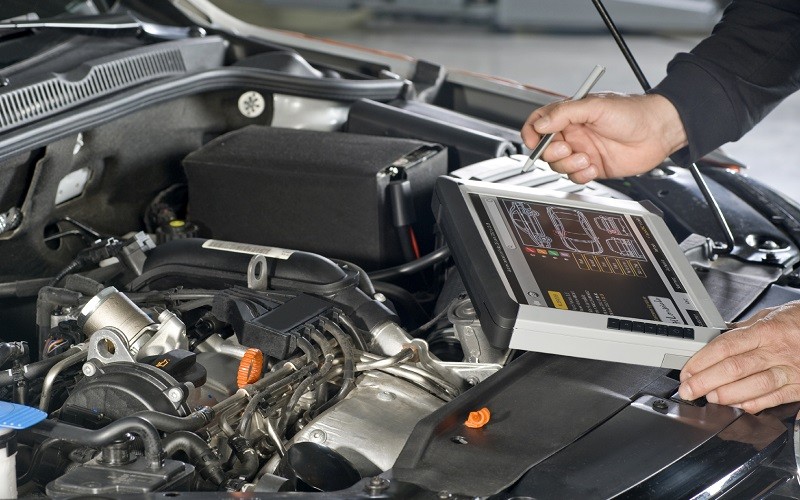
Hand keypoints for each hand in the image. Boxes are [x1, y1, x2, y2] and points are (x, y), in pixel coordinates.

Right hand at [521, 93, 687, 183]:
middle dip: (552, 152)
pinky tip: (593, 167)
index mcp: (570, 115)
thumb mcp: (595, 106)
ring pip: (558, 165)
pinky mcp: (592, 167)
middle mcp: (574, 133)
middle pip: (545, 148)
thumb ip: (564, 113)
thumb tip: (540, 124)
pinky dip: (581, 175)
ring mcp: (582, 151)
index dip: (531, 132)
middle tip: (568, 148)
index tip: (534, 140)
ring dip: (568, 165)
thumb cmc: (633, 112)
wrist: (659, 131)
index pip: (539, 123)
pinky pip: (575, 177)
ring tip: (585, 158)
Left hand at [678, 301, 799, 412]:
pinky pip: (776, 398)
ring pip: (755, 386)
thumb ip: (744, 328)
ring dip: (728, 395)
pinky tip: (739, 406)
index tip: (687, 370)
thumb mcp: (770, 315)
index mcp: (767, 331)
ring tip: (710, 398)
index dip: (702, 360)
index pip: (726, 346)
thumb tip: (716, 334)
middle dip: (706, 381)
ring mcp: (792, 370)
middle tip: (689, 389)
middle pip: (735, 368)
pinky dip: (755, 404)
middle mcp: (778, 351)